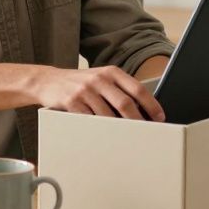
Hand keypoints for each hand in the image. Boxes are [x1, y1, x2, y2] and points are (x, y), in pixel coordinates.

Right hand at [31, 66, 164, 120]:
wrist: (48, 81)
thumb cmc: (79, 83)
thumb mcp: (100, 78)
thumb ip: (119, 89)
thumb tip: (143, 110)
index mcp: (111, 72)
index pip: (137, 89)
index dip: (151, 105)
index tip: (160, 118)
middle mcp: (99, 79)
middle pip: (125, 103)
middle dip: (138, 120)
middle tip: (146, 132)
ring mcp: (85, 90)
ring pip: (108, 115)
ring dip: (119, 128)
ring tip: (126, 137)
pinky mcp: (71, 101)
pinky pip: (90, 120)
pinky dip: (99, 128)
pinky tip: (104, 133)